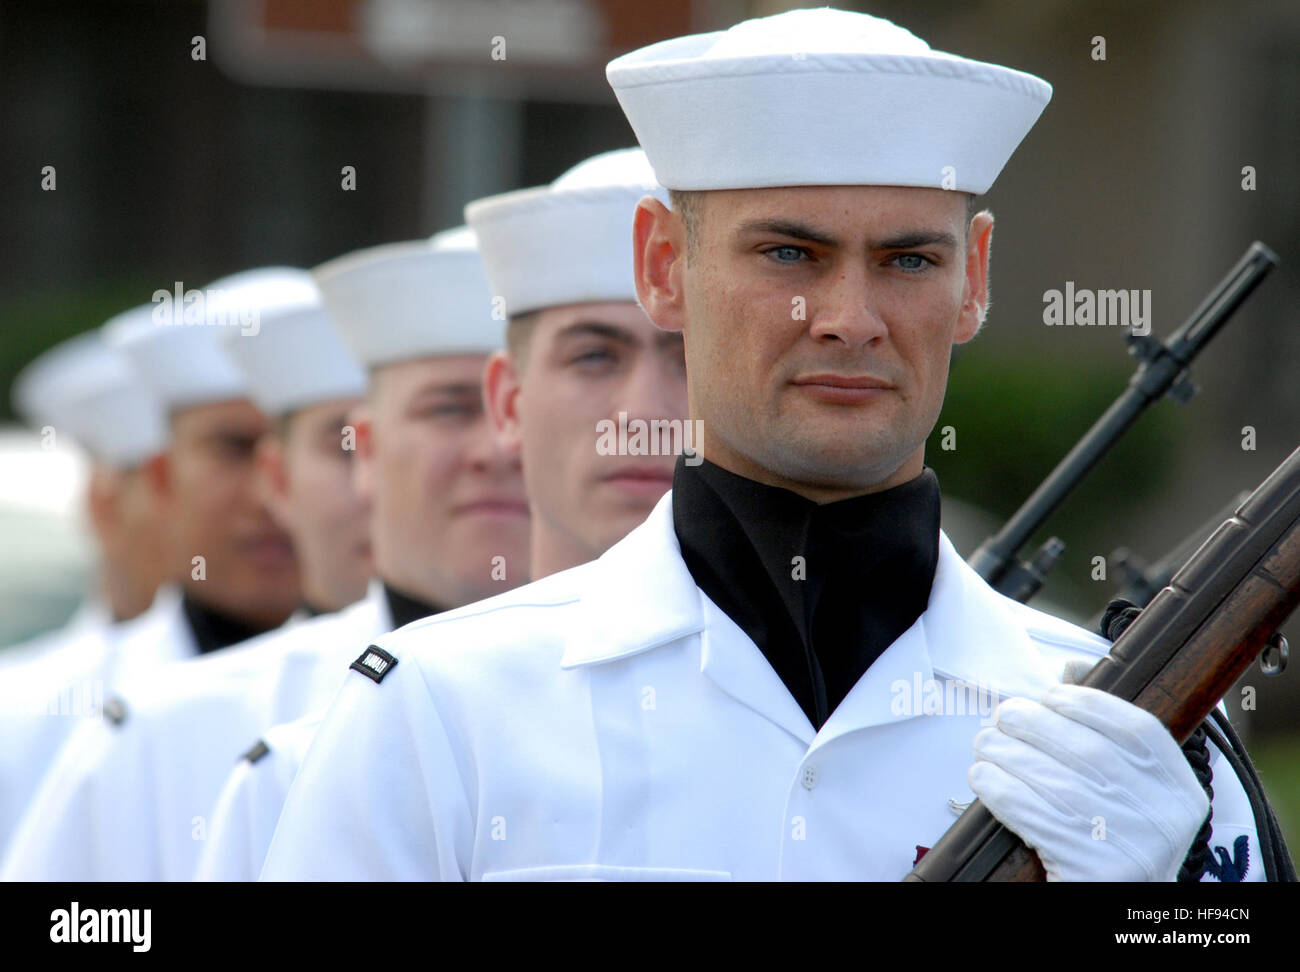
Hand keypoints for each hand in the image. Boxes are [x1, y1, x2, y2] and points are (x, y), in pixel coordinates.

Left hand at [968, 681, 1208, 880]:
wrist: (1120, 906)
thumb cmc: (1112, 835)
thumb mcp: (1130, 789)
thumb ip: (1105, 732)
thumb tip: (1068, 669)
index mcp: (1178, 789)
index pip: (1138, 730)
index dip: (1089, 703)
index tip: (1051, 694)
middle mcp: (1162, 816)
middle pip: (1087, 751)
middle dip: (1034, 724)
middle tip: (1004, 716)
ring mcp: (1131, 845)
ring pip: (1054, 780)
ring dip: (1007, 754)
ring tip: (985, 745)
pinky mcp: (1094, 869)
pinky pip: (1033, 814)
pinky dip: (1000, 789)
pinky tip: (983, 778)